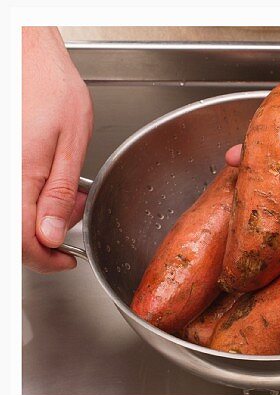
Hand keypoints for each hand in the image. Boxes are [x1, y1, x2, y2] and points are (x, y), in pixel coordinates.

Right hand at [22, 27, 92, 272]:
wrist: (22, 50)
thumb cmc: (49, 85)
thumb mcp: (71, 143)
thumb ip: (59, 194)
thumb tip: (50, 236)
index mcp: (19, 176)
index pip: (25, 243)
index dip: (48, 261)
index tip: (68, 259)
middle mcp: (2, 177)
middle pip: (14, 234)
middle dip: (46, 237)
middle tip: (74, 213)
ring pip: (10, 216)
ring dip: (36, 217)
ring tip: (65, 193)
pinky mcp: (0, 162)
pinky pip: (9, 194)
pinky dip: (27, 198)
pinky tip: (46, 181)